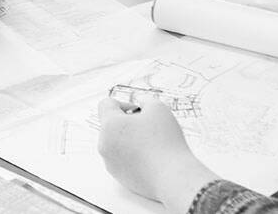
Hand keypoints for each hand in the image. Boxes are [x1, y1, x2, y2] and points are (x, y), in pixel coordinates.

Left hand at [97, 95, 217, 211]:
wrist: (172, 177)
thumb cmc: (165, 142)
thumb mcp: (158, 108)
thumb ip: (145, 100)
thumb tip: (140, 104)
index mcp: (110, 125)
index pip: (106, 104)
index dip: (123, 103)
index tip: (139, 112)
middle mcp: (104, 144)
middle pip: (111, 125)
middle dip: (128, 123)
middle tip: (149, 128)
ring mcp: (110, 163)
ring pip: (116, 143)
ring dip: (130, 139)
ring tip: (151, 145)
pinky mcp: (119, 176)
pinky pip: (122, 159)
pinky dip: (133, 156)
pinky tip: (150, 158)